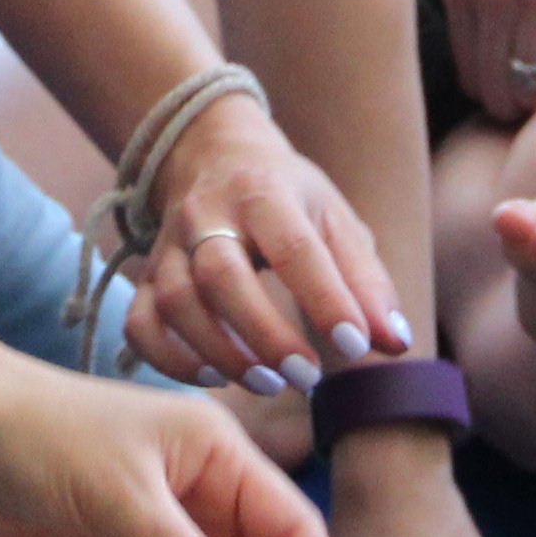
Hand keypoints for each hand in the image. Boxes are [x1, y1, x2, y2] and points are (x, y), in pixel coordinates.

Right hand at [118, 92, 411, 390]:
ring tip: (267, 383)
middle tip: (306, 377)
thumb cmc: (288, 197)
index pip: (294, 247)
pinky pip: (141, 322)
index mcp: (265, 192)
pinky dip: (170, 358)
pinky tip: (212, 378)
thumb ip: (367, 282)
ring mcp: (168, 244)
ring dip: (221, 352)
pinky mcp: (144, 274)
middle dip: (265, 333)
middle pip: (222, 275)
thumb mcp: (335, 220)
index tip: (355, 346)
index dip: (325, 299)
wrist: (210, 153)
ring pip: (176, 301)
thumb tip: (395, 344)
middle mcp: (207, 214)